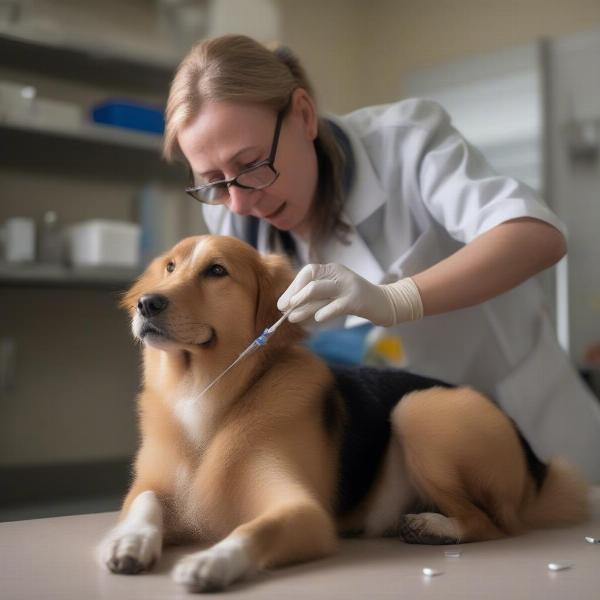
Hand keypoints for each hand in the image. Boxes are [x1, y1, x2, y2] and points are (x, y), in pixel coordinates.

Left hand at [278, 263, 421, 325]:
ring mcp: (348, 285)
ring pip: (319, 290)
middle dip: (294, 296)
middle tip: (283, 310)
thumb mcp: (332, 296)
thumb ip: (314, 299)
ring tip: (291, 317)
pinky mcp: (356, 300)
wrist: (384, 303)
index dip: (292, 287)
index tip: (282, 303)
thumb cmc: (354, 300)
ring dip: (303, 305)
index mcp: (331, 269)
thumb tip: (288, 307)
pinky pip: (337, 305)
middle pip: (310, 281)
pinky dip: (326, 311)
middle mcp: (338, 273)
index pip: (307, 273)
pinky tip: (317, 319)